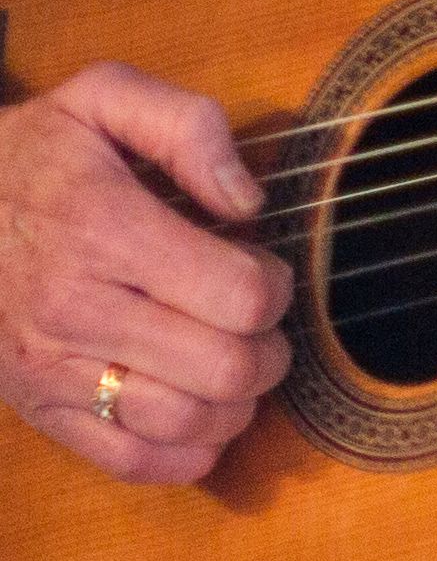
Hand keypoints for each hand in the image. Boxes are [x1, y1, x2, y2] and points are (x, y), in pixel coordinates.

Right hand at [0, 64, 292, 487]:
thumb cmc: (35, 153)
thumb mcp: (103, 98)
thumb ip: (189, 129)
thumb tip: (249, 201)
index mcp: (103, 231)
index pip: (241, 296)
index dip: (278, 287)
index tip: (264, 269)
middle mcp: (74, 310)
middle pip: (225, 367)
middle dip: (271, 348)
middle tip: (260, 324)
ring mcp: (50, 368)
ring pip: (186, 422)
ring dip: (238, 402)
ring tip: (235, 364)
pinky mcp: (37, 409)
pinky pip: (131, 462)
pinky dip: (188, 453)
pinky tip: (203, 415)